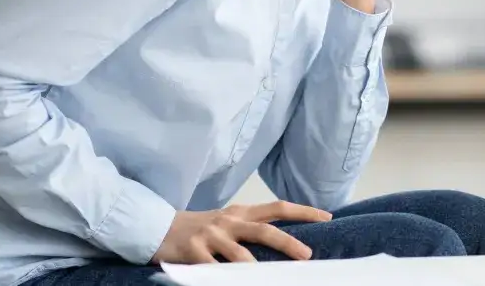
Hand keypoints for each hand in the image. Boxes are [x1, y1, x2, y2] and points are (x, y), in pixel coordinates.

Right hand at [150, 200, 330, 264]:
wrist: (158, 227)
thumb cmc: (201, 228)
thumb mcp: (228, 222)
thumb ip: (252, 228)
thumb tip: (285, 241)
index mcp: (241, 213)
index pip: (278, 207)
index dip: (303, 212)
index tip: (327, 217)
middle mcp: (229, 221)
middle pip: (265, 230)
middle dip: (288, 243)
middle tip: (307, 256)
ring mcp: (211, 236)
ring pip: (240, 254)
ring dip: (256, 269)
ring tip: (269, 279)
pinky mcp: (193, 253)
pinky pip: (212, 270)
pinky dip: (223, 279)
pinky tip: (231, 284)